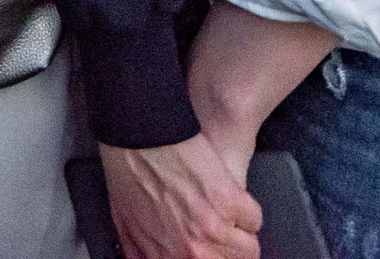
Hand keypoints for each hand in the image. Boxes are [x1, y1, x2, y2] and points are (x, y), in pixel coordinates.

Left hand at [100, 137, 261, 258]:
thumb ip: (144, 251)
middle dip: (227, 248)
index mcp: (169, 257)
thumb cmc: (128, 171)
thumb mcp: (126, 222)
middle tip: (218, 229)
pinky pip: (253, 218)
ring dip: (239, 230)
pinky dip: (244, 206)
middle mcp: (193, 251)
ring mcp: (213, 227)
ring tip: (222, 211)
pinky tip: (226, 192)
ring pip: (250, 248)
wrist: (140, 133)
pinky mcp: (230, 201)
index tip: (213, 249)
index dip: (213, 257)